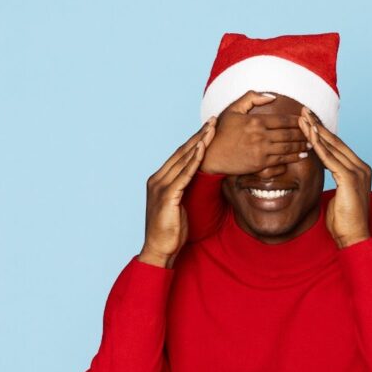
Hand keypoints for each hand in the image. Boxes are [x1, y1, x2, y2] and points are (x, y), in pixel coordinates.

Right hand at [139, 119, 216, 267]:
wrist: (159, 249)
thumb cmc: (171, 231)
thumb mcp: (178, 205)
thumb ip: (183, 190)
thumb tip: (195, 182)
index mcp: (159, 180)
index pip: (179, 156)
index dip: (194, 141)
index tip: (208, 129)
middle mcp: (157, 180)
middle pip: (181, 152)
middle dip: (198, 136)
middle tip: (213, 121)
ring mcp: (160, 187)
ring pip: (183, 160)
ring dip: (199, 143)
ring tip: (212, 129)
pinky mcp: (167, 197)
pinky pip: (184, 176)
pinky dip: (194, 162)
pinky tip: (203, 150)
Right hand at [201, 91, 310, 175]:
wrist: (211, 155)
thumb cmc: (221, 131)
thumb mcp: (233, 109)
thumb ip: (251, 98)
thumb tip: (272, 96)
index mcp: (256, 121)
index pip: (283, 119)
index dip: (297, 120)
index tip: (306, 119)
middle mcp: (260, 136)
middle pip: (288, 134)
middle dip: (303, 134)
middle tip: (313, 133)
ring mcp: (261, 151)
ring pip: (287, 148)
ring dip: (301, 146)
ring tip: (310, 144)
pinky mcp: (260, 165)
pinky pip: (281, 161)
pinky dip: (292, 159)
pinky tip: (300, 156)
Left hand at [299, 107, 371, 247]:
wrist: (354, 236)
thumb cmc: (344, 221)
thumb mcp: (339, 195)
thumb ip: (335, 179)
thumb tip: (325, 171)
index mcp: (360, 170)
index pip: (338, 147)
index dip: (323, 133)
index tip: (309, 122)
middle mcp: (361, 167)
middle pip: (336, 142)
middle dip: (318, 126)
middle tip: (304, 111)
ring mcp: (358, 172)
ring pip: (333, 147)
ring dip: (316, 131)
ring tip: (303, 118)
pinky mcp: (350, 179)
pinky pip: (331, 159)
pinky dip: (319, 147)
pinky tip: (309, 136)